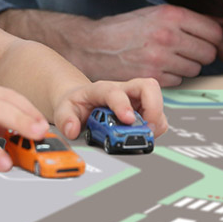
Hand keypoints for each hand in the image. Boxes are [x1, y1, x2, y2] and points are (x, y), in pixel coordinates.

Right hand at [0, 5, 222, 86]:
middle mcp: (168, 36)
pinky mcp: (152, 76)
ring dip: (188, 67)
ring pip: (195, 69)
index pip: (215, 32)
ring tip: (170, 59)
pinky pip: (178, 81)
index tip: (222, 48)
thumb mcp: (155, 14)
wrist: (92, 45)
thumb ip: (187, 20)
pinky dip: (173, 77)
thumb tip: (221, 25)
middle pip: (209, 52)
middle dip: (204, 55)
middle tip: (192, 54)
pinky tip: (158, 68)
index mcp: (171, 15)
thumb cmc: (124, 29)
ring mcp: (160, 58)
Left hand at [52, 77, 166, 140]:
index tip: (127, 119)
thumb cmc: (77, 104)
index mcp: (102, 89)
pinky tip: (141, 135)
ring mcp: (136, 100)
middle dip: (153, 107)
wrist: (82, 103)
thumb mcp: (64, 110)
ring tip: (143, 135)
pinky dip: (155, 129)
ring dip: (155, 121)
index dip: (123, 104)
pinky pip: (158, 117)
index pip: (115, 91)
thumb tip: (72, 130)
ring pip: (158, 102)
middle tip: (147, 127)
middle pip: (148, 86)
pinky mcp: (143, 111)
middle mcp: (123, 91)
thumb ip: (65, 119)